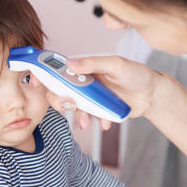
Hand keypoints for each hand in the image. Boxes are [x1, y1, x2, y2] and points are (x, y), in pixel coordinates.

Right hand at [32, 55, 164, 130]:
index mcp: (84, 67)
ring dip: (78, 117)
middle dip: (60, 101)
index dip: (43, 74)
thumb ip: (93, 63)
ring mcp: (89, 98)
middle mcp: (83, 82)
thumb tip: (70, 64)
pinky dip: (96, 122)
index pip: (58, 69)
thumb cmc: (136, 74)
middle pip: (59, 92)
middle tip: (69, 105)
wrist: (151, 95)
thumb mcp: (116, 65)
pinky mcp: (97, 111)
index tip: (35, 82)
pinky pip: (89, 119)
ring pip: (73, 109)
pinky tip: (107, 123)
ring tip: (89, 123)